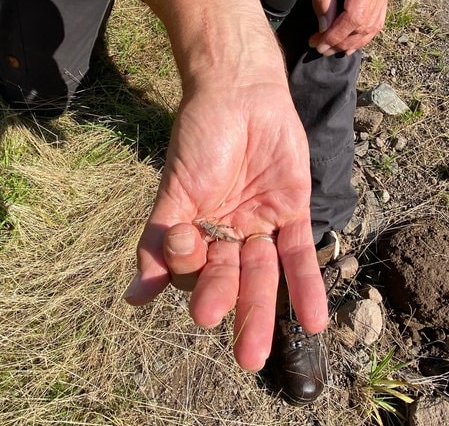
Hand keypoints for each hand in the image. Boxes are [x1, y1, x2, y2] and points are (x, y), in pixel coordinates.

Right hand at [123, 79, 327, 371]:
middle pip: (232, 282)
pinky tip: (314, 321)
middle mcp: (227, 236)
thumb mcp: (174, 192)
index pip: (193, 269)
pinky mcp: (293, 214)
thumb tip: (135, 298)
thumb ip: (158, 243)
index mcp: (195, 233)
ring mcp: (261, 227)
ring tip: (259, 355)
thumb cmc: (199, 138)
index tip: (187, 242)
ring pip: (265, 276)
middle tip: (243, 355)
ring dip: (267, 313)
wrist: (239, 93)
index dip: (193, 267)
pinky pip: (301, 256)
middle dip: (237, 314)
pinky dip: (308, 287)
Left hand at [310, 0, 389, 55]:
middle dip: (340, 43)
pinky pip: (377, 21)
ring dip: (352, 43)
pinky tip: (354, 43)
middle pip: (362, 27)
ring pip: (372, 27)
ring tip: (334, 50)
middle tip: (321, 49)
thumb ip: (324, 1)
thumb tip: (324, 28)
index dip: (335, 37)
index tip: (318, 45)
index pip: (353, 20)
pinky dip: (365, 35)